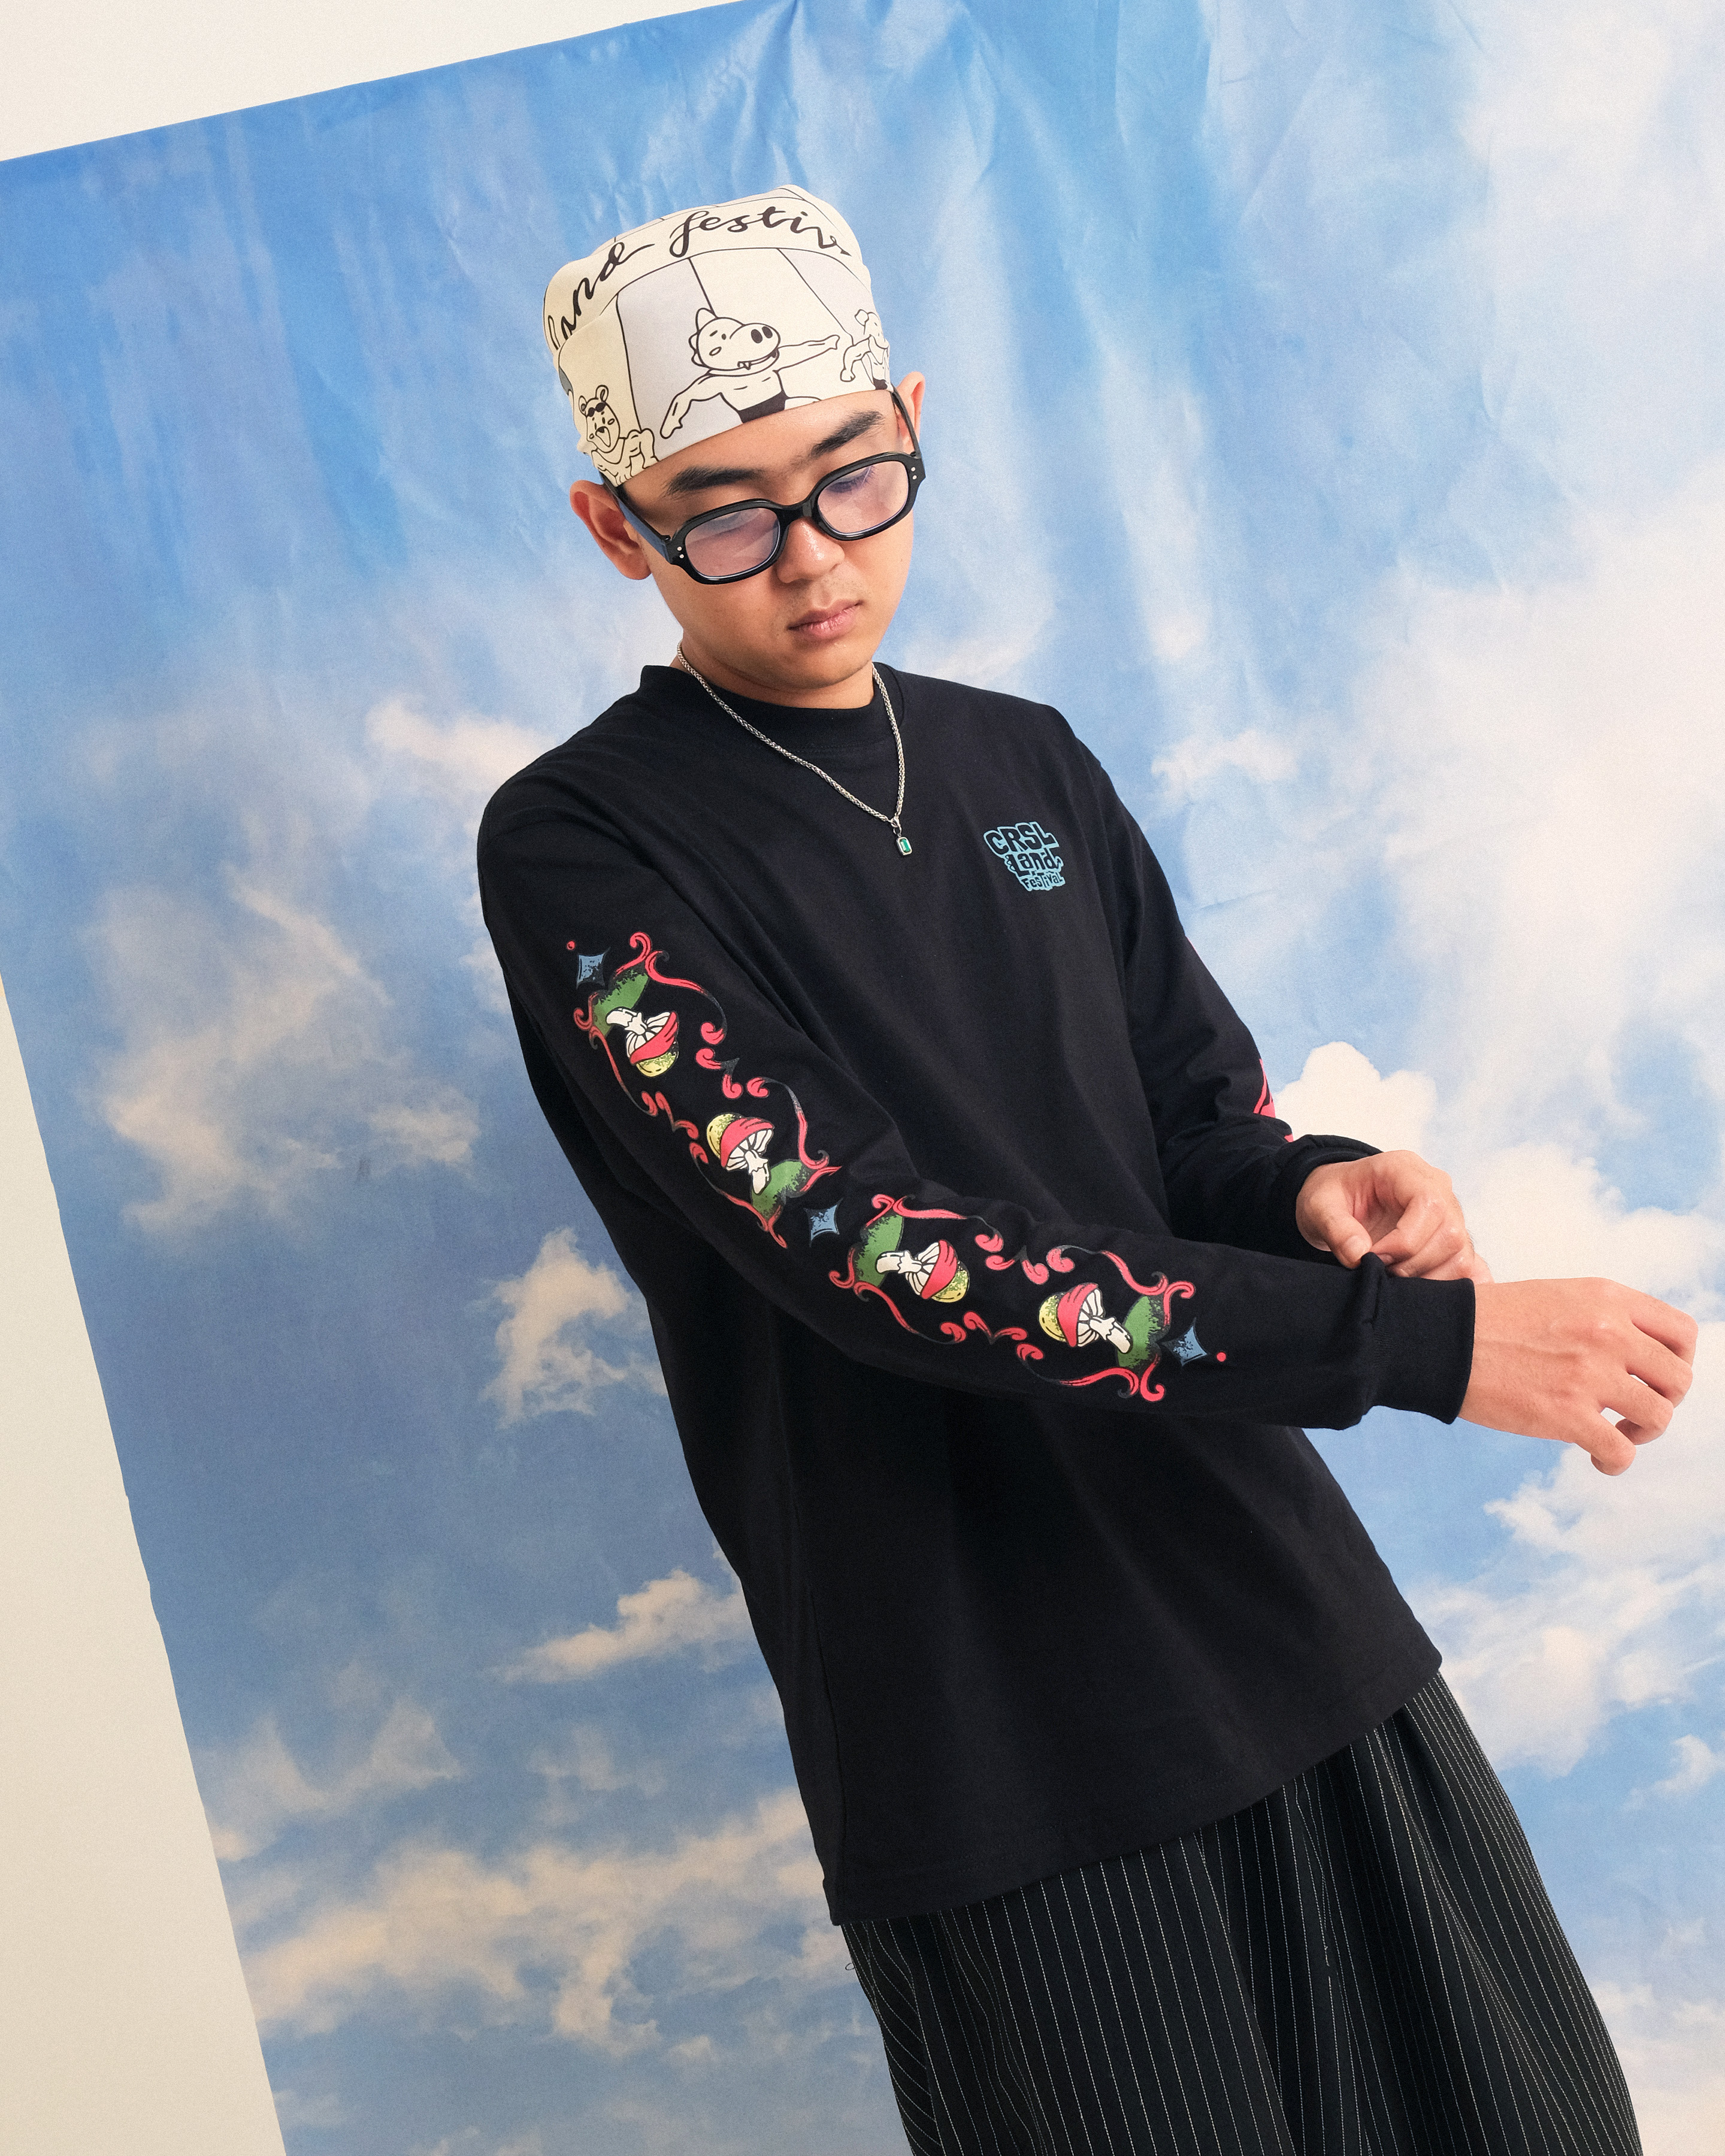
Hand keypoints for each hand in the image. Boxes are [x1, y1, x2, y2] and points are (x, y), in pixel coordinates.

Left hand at [1296, 1152, 1492, 1283]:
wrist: (1341, 1201)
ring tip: (1393, 1280)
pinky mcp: (1454, 1241)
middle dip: (1414, 1263)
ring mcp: (1452, 1215)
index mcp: (1406, 1170)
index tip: (1374, 1257)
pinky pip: (1470, 1268)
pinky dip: (1450, 1286)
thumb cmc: (1333, 1197)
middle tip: (1380, 1272)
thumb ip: (1335, 1228)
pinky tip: (1424, 1293)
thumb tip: (1359, 1256)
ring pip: (1462, 1256)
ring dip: (1428, 1279)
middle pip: (1452, 1234)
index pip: (1430, 1204)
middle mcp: (1438, 1189)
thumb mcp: (1318, 1205)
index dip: (1405, 1241)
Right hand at [1460, 1279, 1697, 1472]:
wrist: (1439, 1338)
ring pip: (1659, 1416)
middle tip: (1633, 1411)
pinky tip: (1596, 1459)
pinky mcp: (1567, 1414)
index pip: (1683, 1333)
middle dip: (1664, 1401)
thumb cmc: (1490, 1321)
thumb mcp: (1557, 1297)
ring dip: (1643, 1434)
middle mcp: (1607, 1332)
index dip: (1679, 1361)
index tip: (1653, 1377)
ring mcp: (1589, 1374)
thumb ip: (1602, 1317)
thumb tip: (1637, 1353)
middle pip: (1678, 1379)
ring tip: (1617, 1435)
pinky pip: (1622, 1452)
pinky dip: (1616, 1462)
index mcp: (1606, 1298)